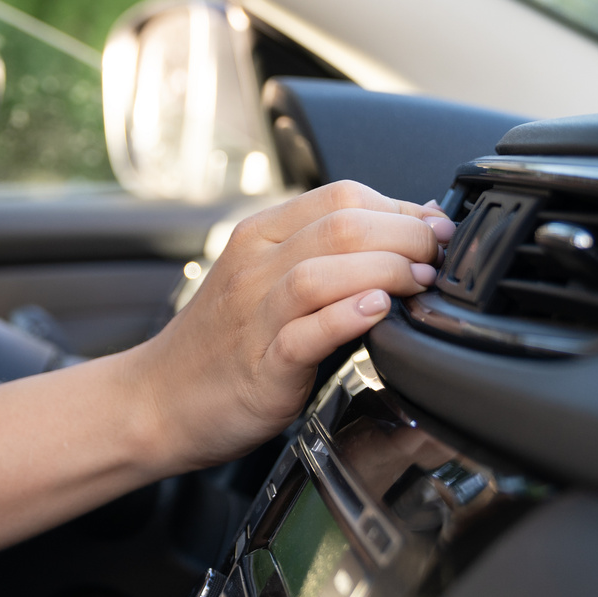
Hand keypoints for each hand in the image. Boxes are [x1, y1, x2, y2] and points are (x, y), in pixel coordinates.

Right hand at [133, 181, 452, 470]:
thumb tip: (406, 236)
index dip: (400, 206)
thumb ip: (322, 256)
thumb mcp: (264, 280)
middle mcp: (254, 267)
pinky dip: (345, 318)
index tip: (436, 229)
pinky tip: (376, 313)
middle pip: (340, 225)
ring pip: (323, 270)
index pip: (339, 195)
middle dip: (407, 234)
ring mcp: (253, 316)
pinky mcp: (260, 368)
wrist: (158, 400)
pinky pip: (305, 333)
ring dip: (385, 270)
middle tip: (439, 257)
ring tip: (420, 282)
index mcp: (259, 236)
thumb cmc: (224, 344)